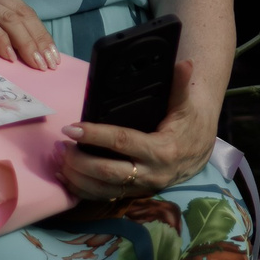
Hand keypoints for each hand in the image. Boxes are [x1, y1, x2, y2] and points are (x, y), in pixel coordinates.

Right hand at [0, 0, 59, 69]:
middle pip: (20, 14)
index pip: (24, 10)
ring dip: (24, 43)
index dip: (40, 32)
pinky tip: (8, 56)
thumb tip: (29, 47)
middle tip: (48, 63)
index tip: (53, 54)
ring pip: (7, 18)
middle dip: (37, 40)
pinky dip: (0, 41)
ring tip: (34, 63)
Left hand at [61, 58, 214, 200]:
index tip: (72, 128)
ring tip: (60, 159)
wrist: (199, 152)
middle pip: (107, 172)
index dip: (95, 135)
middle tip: (62, 146)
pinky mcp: (133, 194)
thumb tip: (184, 62)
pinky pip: (103, 197)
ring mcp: (140, 187)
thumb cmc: (189, 125)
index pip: (122, 142)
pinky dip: (81, 190)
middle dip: (80, 161)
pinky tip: (66, 178)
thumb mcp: (186, 105)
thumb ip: (181, 85)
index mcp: (161, 150)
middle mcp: (150, 173)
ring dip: (77, 177)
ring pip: (102, 189)